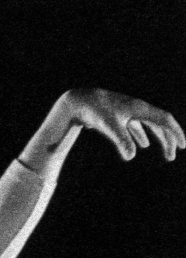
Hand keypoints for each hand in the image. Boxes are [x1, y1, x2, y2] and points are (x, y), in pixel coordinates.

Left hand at [62, 89, 182, 162]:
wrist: (80, 101)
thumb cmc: (95, 111)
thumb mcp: (110, 126)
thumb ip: (122, 141)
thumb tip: (131, 157)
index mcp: (141, 109)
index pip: (165, 120)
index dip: (175, 132)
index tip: (182, 146)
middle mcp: (138, 109)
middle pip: (160, 125)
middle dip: (168, 140)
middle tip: (172, 157)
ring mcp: (129, 112)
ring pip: (150, 126)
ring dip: (159, 140)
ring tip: (166, 154)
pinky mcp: (119, 116)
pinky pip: (136, 127)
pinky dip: (141, 136)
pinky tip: (142, 146)